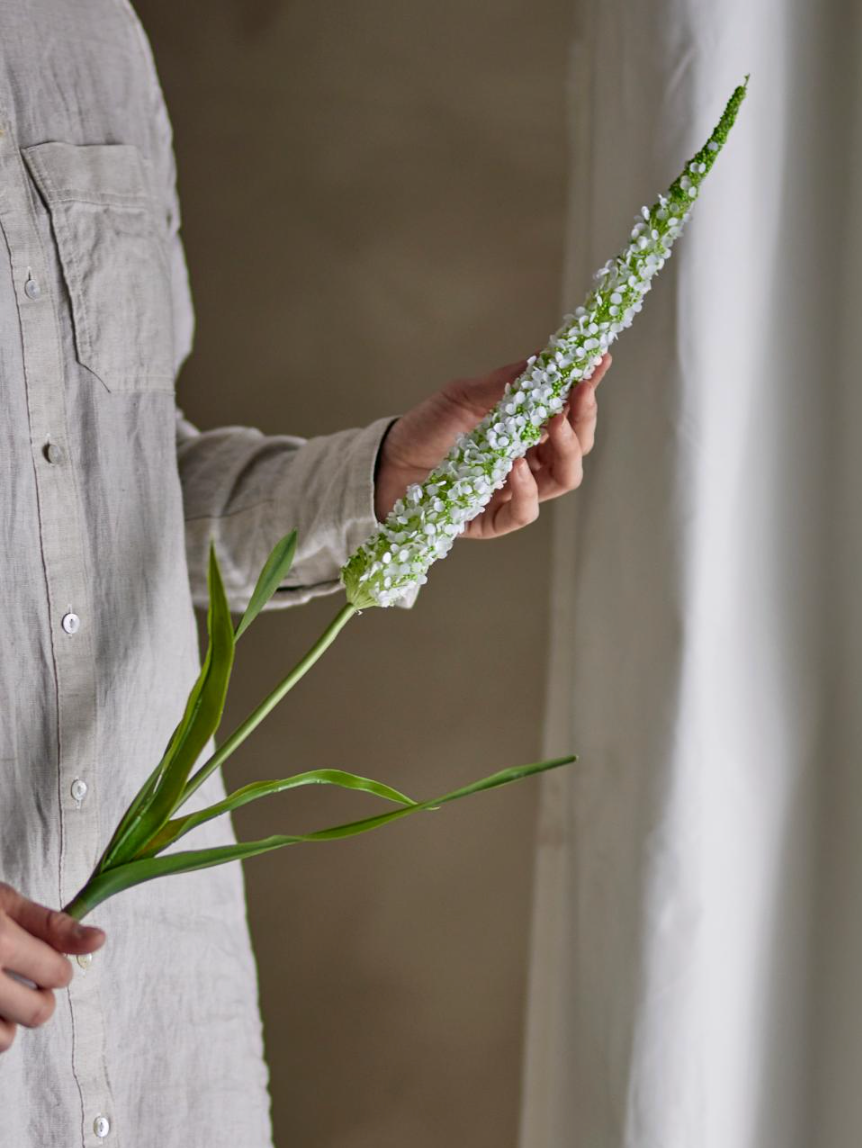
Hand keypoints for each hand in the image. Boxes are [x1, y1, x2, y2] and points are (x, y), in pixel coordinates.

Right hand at [0, 882, 104, 1052]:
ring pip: (7, 1039)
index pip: (57, 974)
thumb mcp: (4, 902)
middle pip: (39, 1013)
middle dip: (39, 997)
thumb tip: (100, 941)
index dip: (56, 967)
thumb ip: (52, 924)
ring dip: (9, 1020)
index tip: (43, 959)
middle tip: (23, 979)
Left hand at [374, 352, 611, 535]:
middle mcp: (529, 462)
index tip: (598, 361)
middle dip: (583, 418)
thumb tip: (546, 357)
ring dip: (564, 450)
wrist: (385, 465)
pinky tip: (515, 465)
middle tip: (577, 393)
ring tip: (553, 423)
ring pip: (563, 479)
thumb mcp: (463, 396)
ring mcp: (515, 492)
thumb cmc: (426, 429)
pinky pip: (525, 511)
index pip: (569, 412)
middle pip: (576, 447)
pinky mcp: (494, 521)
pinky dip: (525, 488)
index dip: (586, 389)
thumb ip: (505, 383)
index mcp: (527, 430)